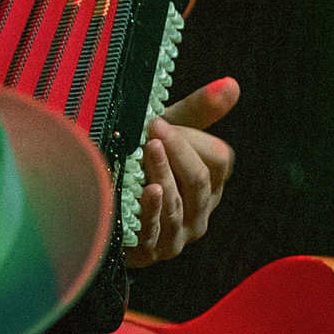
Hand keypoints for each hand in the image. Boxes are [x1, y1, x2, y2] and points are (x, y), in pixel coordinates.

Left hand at [124, 77, 238, 267]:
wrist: (101, 206)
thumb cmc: (139, 163)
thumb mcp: (166, 134)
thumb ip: (198, 111)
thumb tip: (232, 84)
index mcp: (209, 184)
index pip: (218, 160)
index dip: (192, 139)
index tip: (160, 121)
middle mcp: (198, 213)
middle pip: (200, 180)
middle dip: (178, 150)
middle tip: (154, 126)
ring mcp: (175, 235)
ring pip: (177, 203)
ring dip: (162, 172)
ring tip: (147, 148)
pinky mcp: (147, 250)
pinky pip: (153, 229)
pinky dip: (152, 208)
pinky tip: (147, 190)